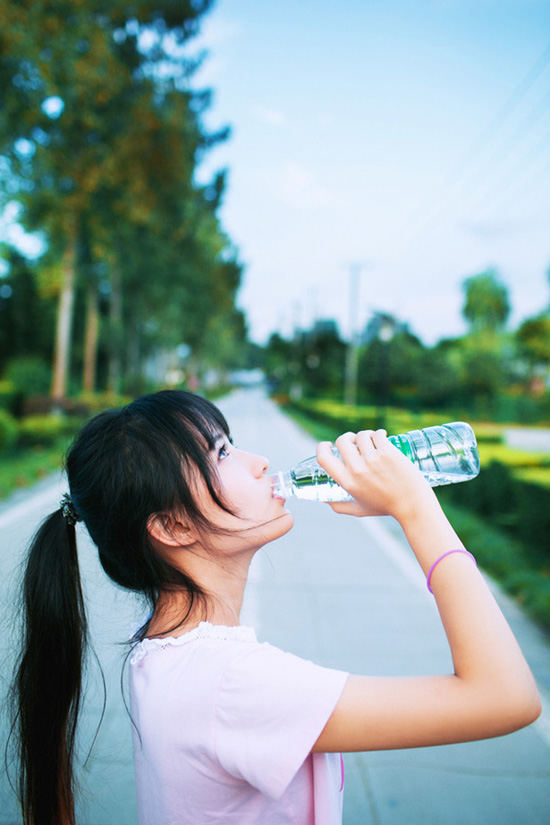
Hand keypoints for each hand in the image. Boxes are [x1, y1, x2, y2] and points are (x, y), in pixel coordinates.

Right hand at [316, 429, 435, 521]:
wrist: (413, 505)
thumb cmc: (386, 507)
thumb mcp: (358, 510)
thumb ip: (339, 506)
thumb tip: (325, 500)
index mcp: (348, 482)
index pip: (323, 458)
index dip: (322, 447)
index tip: (327, 444)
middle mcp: (358, 470)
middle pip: (342, 441)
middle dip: (347, 437)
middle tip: (355, 440)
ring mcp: (373, 460)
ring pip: (361, 435)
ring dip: (365, 435)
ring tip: (373, 441)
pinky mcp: (388, 452)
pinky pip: (377, 434)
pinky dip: (379, 433)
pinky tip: (382, 437)